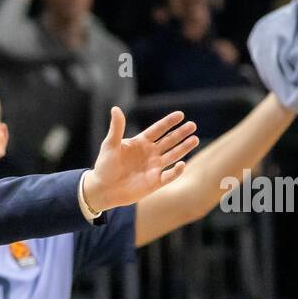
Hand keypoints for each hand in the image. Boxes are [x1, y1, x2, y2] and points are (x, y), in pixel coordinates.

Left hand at [83, 107, 197, 210]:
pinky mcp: (155, 182)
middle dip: (181, 133)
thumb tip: (115, 108)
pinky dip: (176, 171)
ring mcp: (154, 167)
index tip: (180, 114)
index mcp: (140, 143)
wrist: (102, 190)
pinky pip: (169, 176)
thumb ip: (117, 128)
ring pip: (173, 155)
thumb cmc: (104, 166)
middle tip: (192, 125)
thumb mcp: (110, 145)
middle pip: (169, 141)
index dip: (169, 122)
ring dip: (184, 148)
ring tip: (195, 139)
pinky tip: (181, 164)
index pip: (158, 130)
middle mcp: (150, 153)